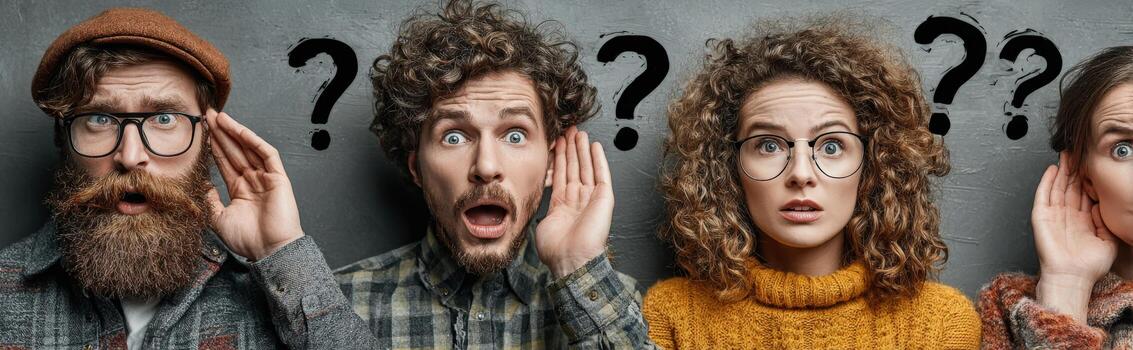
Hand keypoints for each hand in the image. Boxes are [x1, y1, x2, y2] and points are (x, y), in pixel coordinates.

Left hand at [206, 110, 304, 259]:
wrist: (270, 250)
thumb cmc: (248, 240)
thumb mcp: (219, 218)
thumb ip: (209, 200)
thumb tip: (198, 184)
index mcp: (240, 190)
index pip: (225, 162)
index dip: (214, 146)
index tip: (201, 132)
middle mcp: (253, 181)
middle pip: (235, 151)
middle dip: (221, 133)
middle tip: (207, 115)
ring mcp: (266, 177)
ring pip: (249, 149)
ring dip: (234, 132)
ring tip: (219, 117)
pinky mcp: (278, 177)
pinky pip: (266, 154)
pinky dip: (253, 141)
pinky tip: (239, 130)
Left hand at [535, 127, 613, 277]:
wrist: (571, 260)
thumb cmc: (556, 250)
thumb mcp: (542, 225)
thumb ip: (541, 209)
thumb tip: (534, 202)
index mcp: (563, 206)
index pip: (561, 175)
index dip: (559, 158)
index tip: (557, 142)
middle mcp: (578, 200)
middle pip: (575, 168)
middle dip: (571, 149)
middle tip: (569, 130)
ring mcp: (591, 198)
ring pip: (586, 167)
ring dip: (583, 150)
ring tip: (580, 132)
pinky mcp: (603, 199)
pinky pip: (601, 175)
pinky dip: (598, 160)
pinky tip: (595, 146)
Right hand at [1033, 152, 1116, 322]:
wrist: (1073, 277)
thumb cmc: (1089, 266)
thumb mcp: (1108, 241)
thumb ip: (1105, 222)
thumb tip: (1101, 203)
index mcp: (1082, 220)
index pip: (1084, 193)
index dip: (1087, 178)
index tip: (1090, 164)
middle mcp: (1067, 215)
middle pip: (1070, 186)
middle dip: (1073, 169)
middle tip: (1076, 151)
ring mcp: (1053, 215)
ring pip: (1057, 187)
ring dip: (1061, 170)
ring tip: (1065, 154)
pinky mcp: (1041, 217)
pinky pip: (1043, 195)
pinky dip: (1046, 182)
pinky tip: (1052, 170)